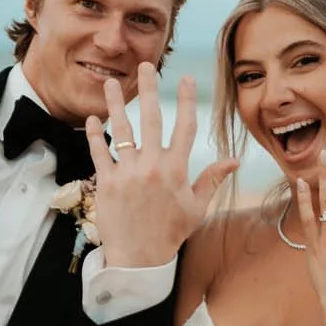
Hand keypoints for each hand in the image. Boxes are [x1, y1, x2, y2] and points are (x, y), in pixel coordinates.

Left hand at [85, 62, 237, 266]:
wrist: (139, 259)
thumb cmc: (170, 233)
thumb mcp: (196, 207)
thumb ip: (212, 179)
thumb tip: (233, 160)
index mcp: (177, 170)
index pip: (185, 127)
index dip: (187, 100)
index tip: (186, 78)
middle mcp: (153, 166)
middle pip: (152, 119)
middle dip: (150, 90)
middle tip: (145, 66)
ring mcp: (128, 172)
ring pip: (122, 130)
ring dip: (116, 104)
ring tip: (111, 83)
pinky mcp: (107, 182)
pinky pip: (100, 152)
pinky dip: (95, 134)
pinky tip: (92, 118)